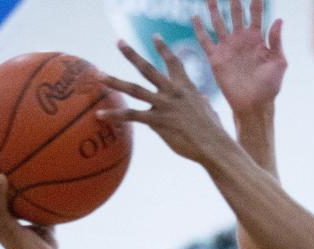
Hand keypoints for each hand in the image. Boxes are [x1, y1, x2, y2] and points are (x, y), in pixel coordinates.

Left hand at [99, 38, 230, 165]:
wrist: (214, 145)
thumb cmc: (214, 132)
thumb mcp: (208, 110)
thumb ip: (201, 101)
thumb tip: (202, 100)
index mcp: (185, 87)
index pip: (173, 62)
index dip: (164, 48)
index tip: (155, 36)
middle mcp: (172, 92)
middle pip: (148, 68)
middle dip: (132, 54)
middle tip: (119, 42)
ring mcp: (163, 105)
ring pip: (134, 89)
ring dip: (114, 81)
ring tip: (99, 75)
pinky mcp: (157, 122)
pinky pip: (131, 116)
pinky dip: (114, 115)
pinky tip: (99, 115)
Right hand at [192, 0, 285, 118]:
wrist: (254, 105)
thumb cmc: (270, 87)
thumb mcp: (278, 62)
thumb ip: (276, 41)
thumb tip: (279, 19)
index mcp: (257, 38)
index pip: (256, 12)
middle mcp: (241, 39)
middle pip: (235, 12)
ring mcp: (228, 47)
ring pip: (218, 22)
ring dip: (213, 8)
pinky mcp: (216, 58)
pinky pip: (205, 40)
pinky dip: (199, 29)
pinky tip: (195, 17)